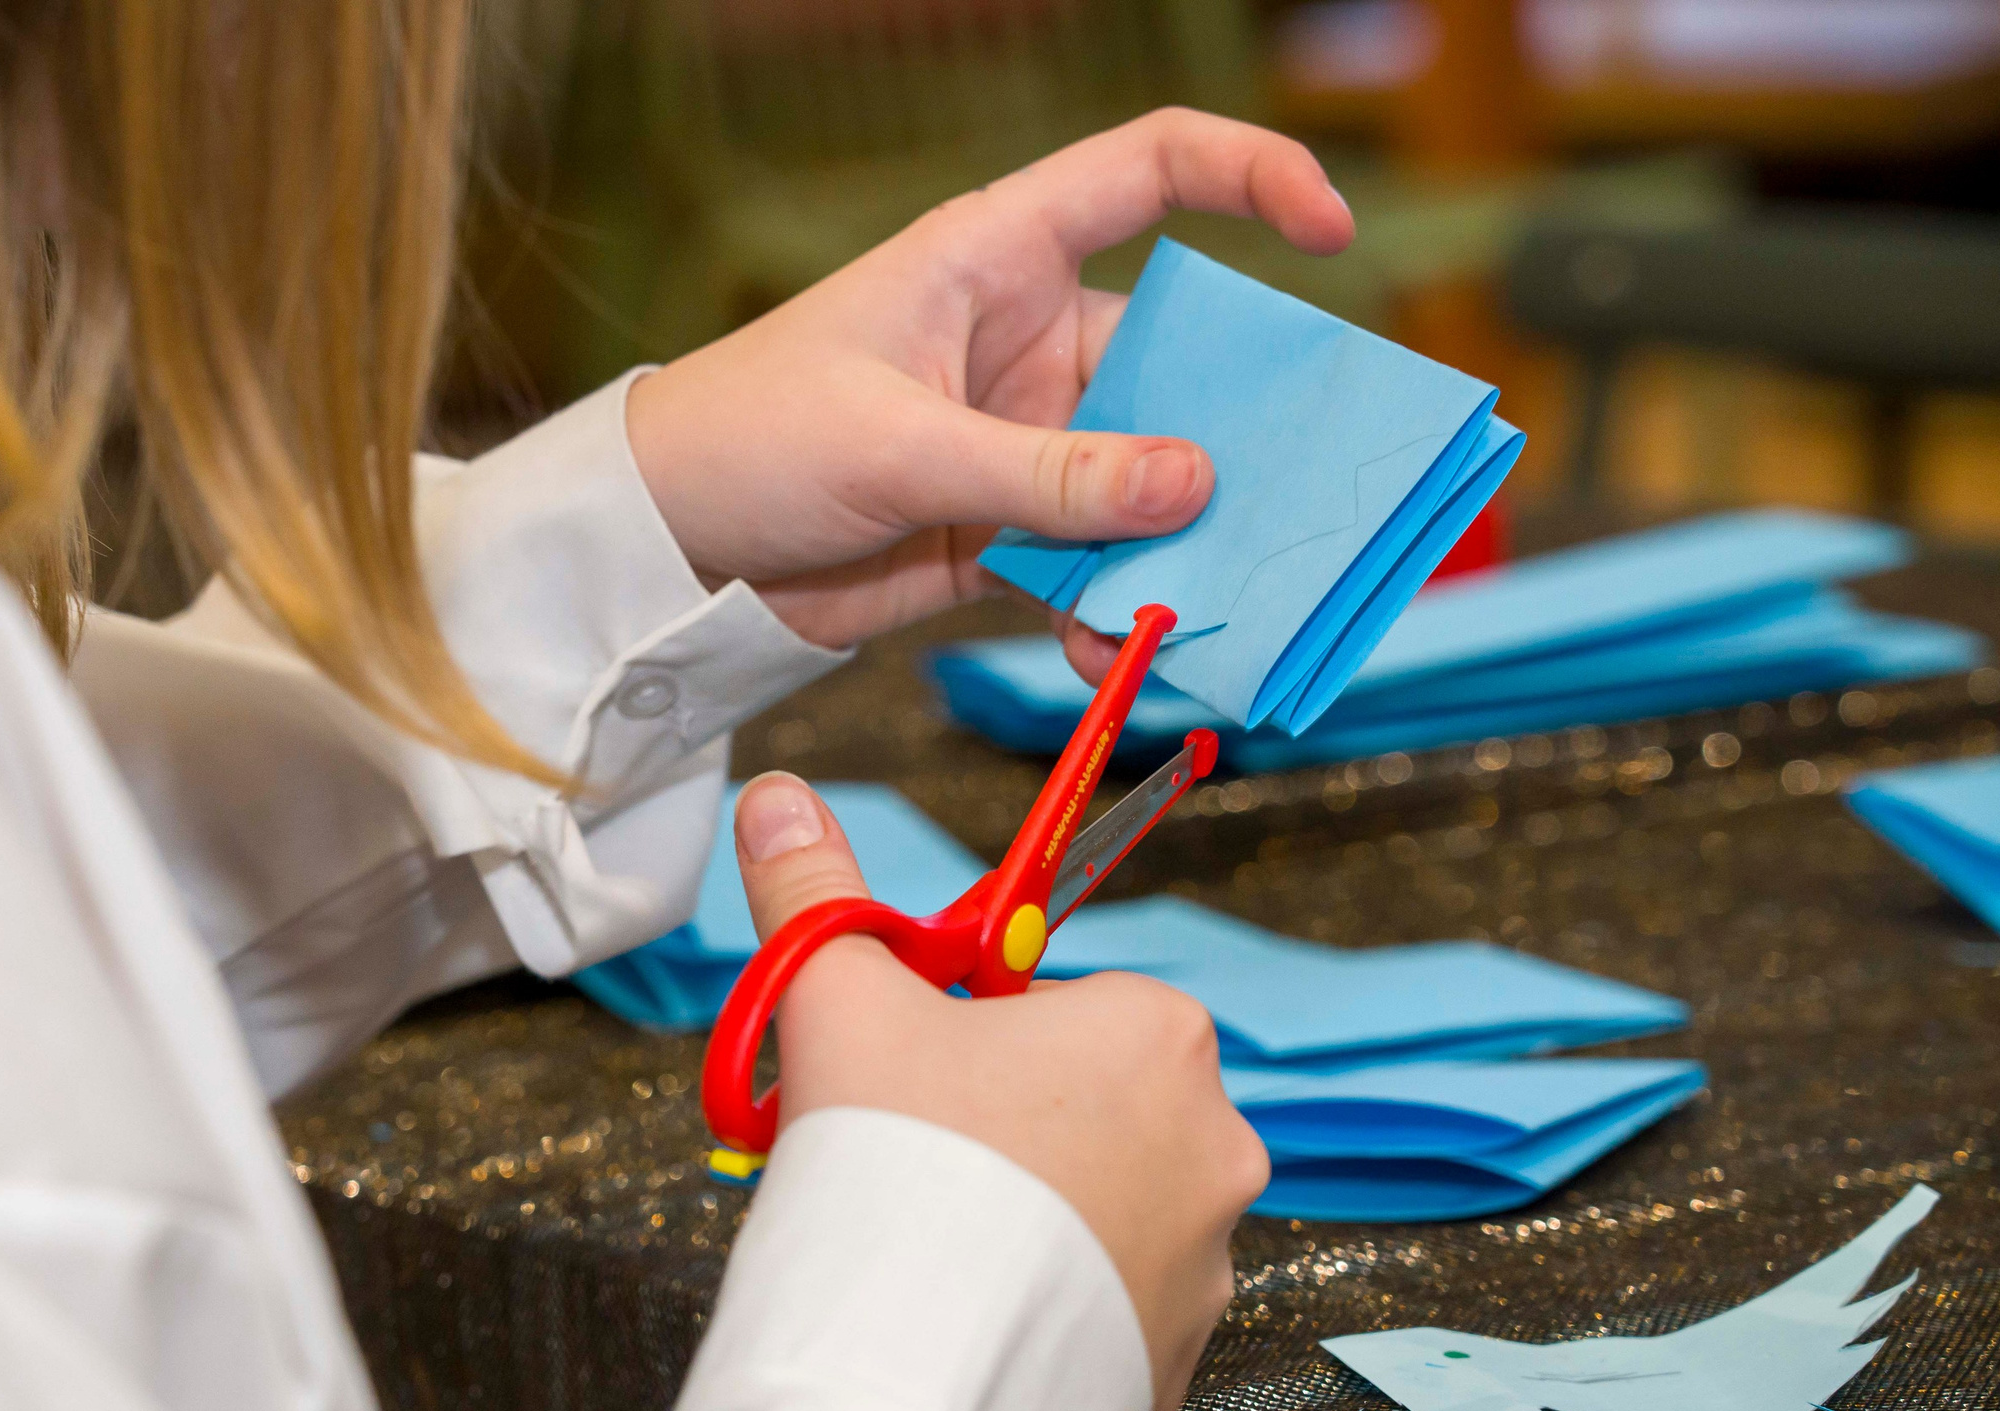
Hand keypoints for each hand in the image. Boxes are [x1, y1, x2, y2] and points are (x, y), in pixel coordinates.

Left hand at [627, 108, 1351, 682]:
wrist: (665, 554)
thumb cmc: (749, 440)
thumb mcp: (899, 447)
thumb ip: (1046, 474)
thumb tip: (1195, 484)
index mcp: (998, 257)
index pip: (1150, 172)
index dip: (1251, 179)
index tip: (1333, 237)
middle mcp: (1026, 341)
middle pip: (1180, 359)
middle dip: (1247, 425)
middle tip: (1313, 490)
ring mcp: (1021, 442)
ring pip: (1147, 478)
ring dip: (1186, 538)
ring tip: (1226, 597)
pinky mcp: (1000, 534)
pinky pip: (1093, 562)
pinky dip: (1117, 604)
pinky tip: (1120, 648)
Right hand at [732, 773, 1268, 1410]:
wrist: (910, 1368)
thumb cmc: (892, 1158)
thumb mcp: (836, 997)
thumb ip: (814, 891)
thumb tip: (777, 793)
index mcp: (1157, 1031)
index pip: (1065, 1007)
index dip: (973, 1041)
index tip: (911, 1081)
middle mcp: (1217, 1139)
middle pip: (1088, 1110)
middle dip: (1006, 1132)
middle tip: (908, 1164)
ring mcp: (1210, 1260)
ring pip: (1103, 1216)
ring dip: (1032, 1226)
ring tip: (932, 1251)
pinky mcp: (1181, 1360)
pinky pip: (1108, 1315)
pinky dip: (1049, 1314)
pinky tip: (970, 1321)